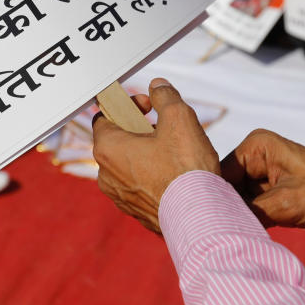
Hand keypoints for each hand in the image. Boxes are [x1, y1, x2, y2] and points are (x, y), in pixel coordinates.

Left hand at [92, 78, 219, 231]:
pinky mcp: (136, 213)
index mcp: (107, 148)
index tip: (149, 106)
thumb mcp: (179, 118)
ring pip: (128, 165)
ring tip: (174, 152)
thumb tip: (158, 86)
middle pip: (117, 141)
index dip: (128, 105)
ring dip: (146, 153)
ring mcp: (119, 197)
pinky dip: (153, 176)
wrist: (200, 218)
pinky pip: (140, 187)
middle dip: (139, 129)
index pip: (104, 116)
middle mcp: (105, 175)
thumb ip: (165, 96)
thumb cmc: (185, 168)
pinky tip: (176, 176)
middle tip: (165, 128)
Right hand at [221, 129, 304, 231]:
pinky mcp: (271, 189)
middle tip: (225, 228)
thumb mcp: (284, 203)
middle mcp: (257, 155)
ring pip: (237, 196)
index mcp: (257, 146)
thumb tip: (221, 221)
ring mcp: (263, 172)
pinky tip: (247, 229)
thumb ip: (250, 209)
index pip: (222, 172)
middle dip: (229, 205)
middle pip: (228, 184)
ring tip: (237, 230)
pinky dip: (250, 217)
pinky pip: (250, 203)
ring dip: (239, 213)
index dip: (217, 195)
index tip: (212, 218)